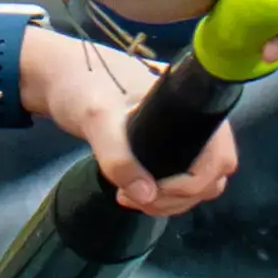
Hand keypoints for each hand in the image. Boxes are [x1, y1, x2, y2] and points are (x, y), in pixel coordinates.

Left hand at [27, 32, 236, 215]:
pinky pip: (176, 178)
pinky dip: (160, 194)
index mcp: (192, 106)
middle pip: (211, 175)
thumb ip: (118, 158)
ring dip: (169, 201)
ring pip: (194, 182)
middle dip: (179, 197)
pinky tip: (131, 194)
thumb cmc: (82, 85)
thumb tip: (147, 196)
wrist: (58, 76)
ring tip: (129, 198)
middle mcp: (193, 121)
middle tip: (136, 199)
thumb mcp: (98, 119)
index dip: (194, 183)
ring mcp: (179, 135)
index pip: (220, 156)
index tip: (155, 190)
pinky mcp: (161, 146)